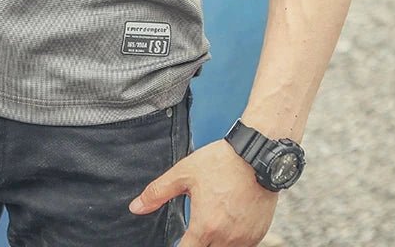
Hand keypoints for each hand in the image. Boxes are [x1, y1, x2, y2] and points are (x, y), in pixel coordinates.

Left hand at [128, 138, 278, 245]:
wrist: (255, 155)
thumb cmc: (220, 163)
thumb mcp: (183, 173)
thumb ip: (157, 193)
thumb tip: (136, 207)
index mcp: (205, 227)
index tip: (179, 240)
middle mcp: (226, 239)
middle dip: (198, 241)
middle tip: (197, 223)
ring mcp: (245, 239)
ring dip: (215, 240)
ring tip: (214, 215)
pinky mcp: (258, 234)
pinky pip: (242, 245)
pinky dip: (232, 237)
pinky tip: (229, 217)